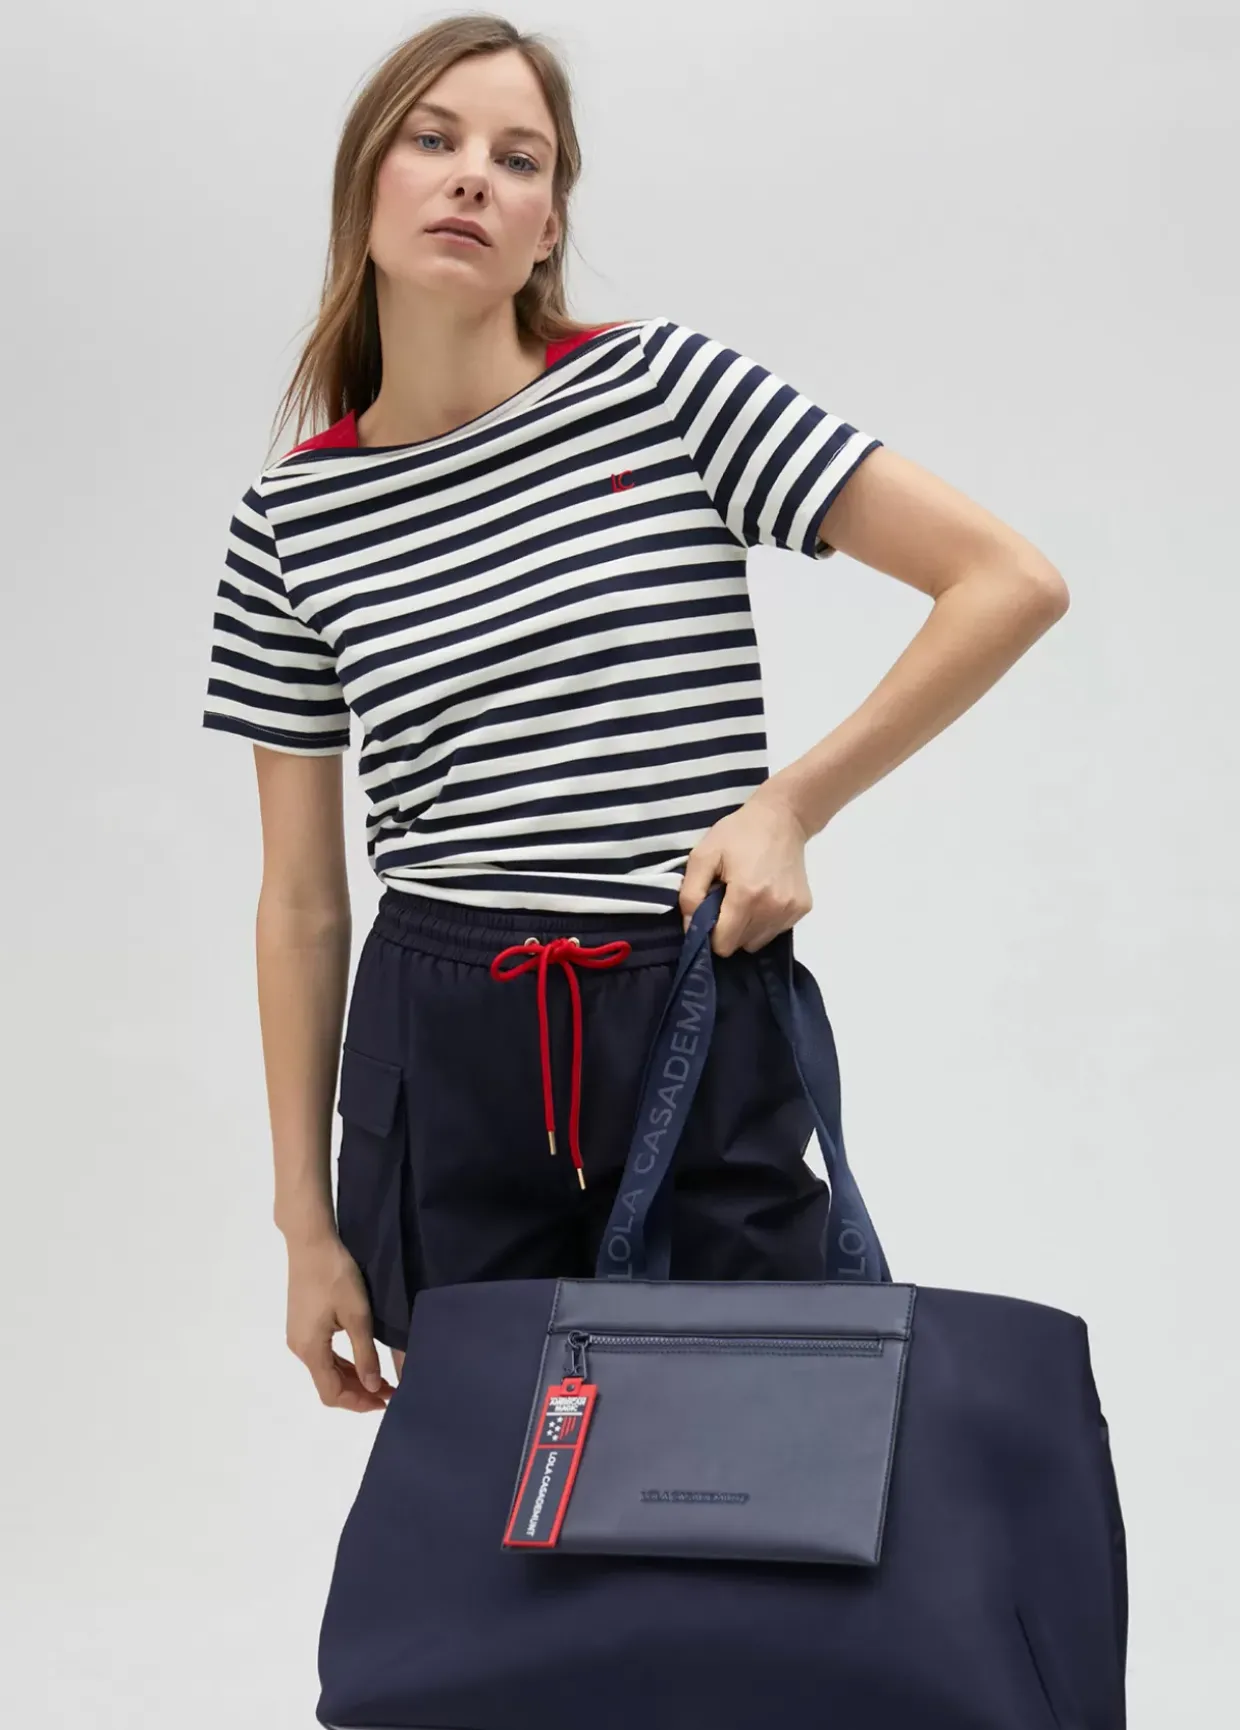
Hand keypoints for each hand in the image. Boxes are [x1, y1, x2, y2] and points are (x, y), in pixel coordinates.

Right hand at [284, 1231, 396, 1411]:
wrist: (311, 1242)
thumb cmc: (336, 1276)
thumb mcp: (357, 1315)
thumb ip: (365, 1354)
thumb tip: (371, 1388)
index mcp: (310, 1350)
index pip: (332, 1393)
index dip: (358, 1403)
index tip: (386, 1401)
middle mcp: (300, 1348)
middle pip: (328, 1384)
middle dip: (358, 1392)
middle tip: (389, 1390)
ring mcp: (299, 1335)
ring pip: (326, 1369)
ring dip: (352, 1377)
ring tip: (381, 1378)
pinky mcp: (303, 1323)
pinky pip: (323, 1354)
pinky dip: (343, 1362)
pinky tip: (362, 1360)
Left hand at [679, 783, 812, 955]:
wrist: (782, 818)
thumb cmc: (738, 834)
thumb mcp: (702, 855)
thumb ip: (690, 895)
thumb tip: (691, 927)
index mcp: (746, 896)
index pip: (723, 944)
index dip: (710, 933)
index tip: (709, 914)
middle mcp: (772, 909)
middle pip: (740, 945)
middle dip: (728, 929)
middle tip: (727, 900)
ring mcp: (791, 910)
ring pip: (758, 942)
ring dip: (747, 928)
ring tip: (746, 897)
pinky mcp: (803, 908)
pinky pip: (775, 931)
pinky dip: (765, 921)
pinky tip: (764, 895)